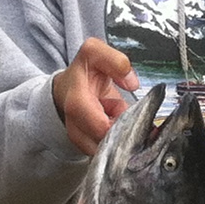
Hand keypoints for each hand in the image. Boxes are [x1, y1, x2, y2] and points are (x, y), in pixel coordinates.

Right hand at [51, 38, 136, 154]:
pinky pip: (109, 151)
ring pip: (110, 150)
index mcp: (76, 103)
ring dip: (124, 136)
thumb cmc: (82, 71)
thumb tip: (132, 83)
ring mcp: (80, 140)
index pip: (102, 128)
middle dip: (127, 132)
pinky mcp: (87, 147)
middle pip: (108, 143)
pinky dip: (120, 140)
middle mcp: (75, 126)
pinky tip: (118, 124)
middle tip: (134, 116)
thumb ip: (115, 61)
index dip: (123, 126)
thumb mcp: (95, 52)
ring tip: (121, 116)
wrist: (66, 87)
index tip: (137, 116)